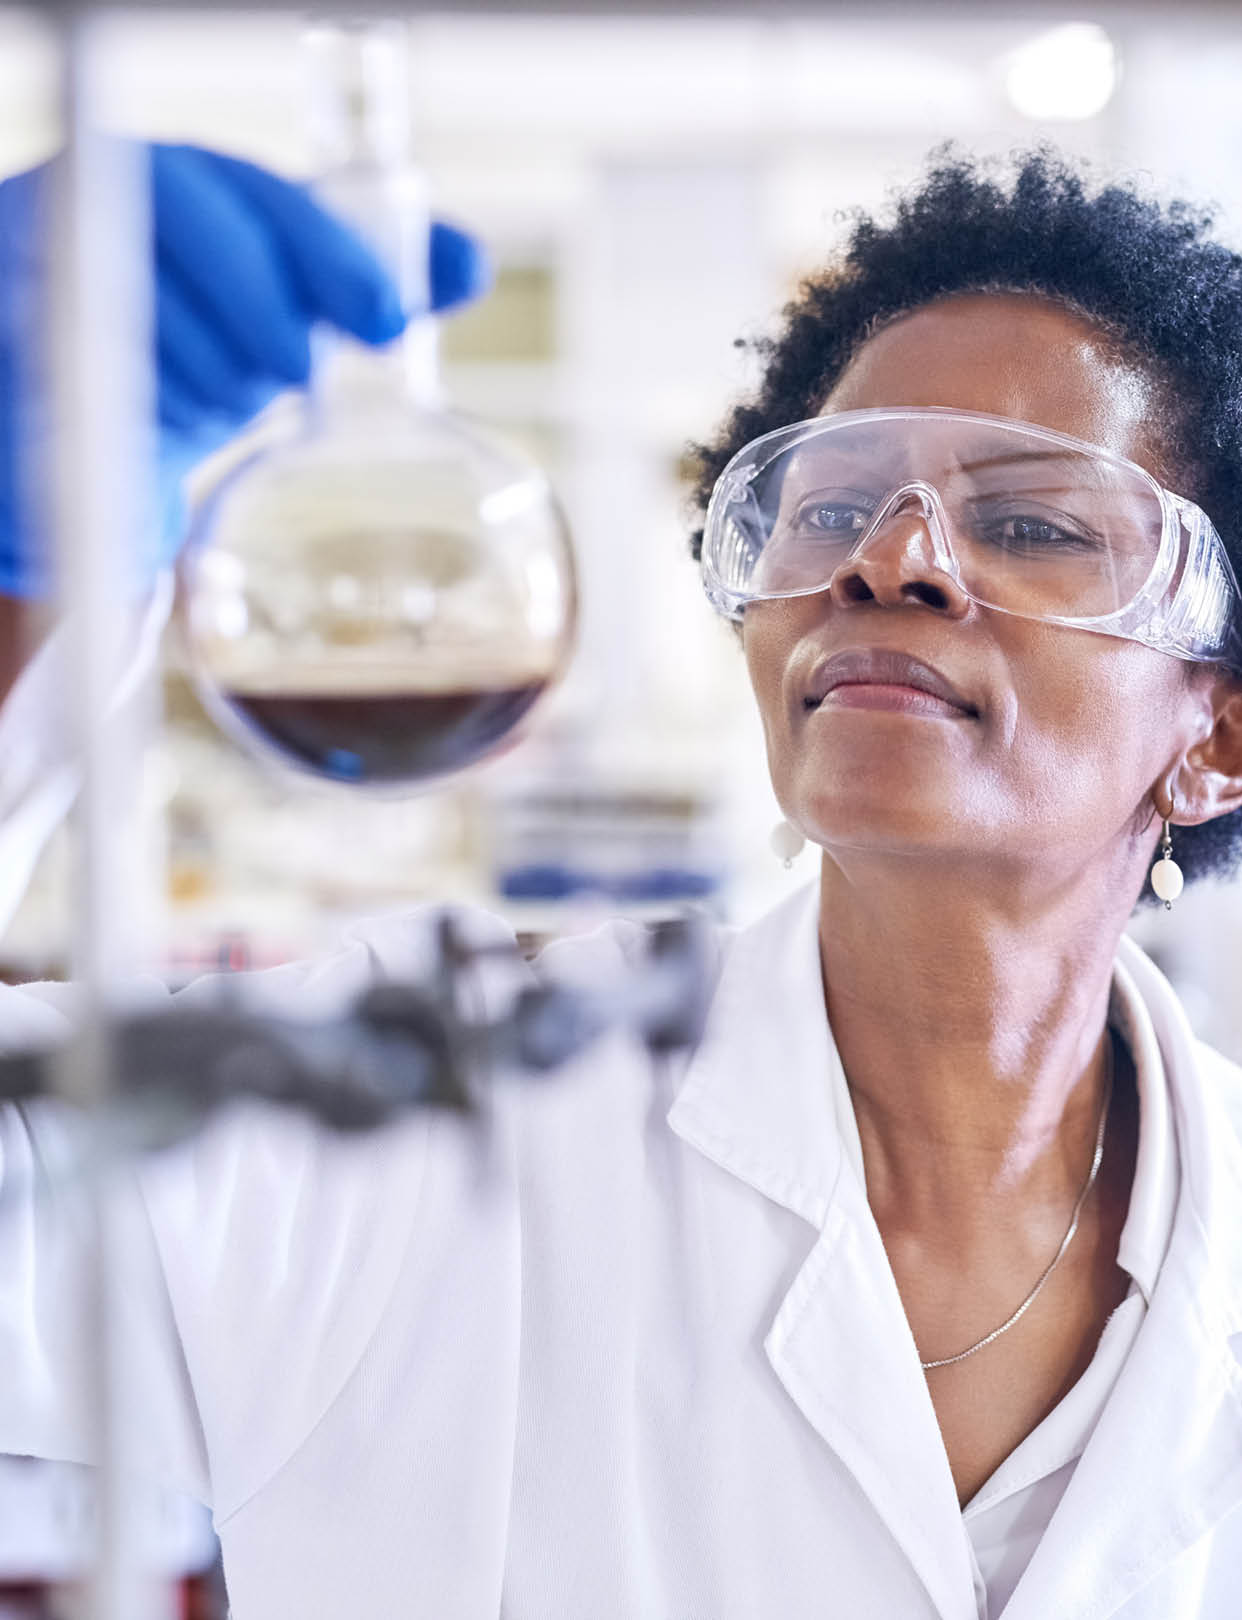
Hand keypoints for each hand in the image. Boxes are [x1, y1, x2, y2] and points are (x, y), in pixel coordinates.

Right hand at [0, 143, 488, 598]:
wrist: (90, 417)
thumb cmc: (201, 345)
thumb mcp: (287, 310)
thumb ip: (366, 282)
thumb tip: (469, 264)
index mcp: (180, 181)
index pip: (258, 194)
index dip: (331, 256)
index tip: (388, 324)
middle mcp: (101, 201)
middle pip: (203, 243)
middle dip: (267, 321)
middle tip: (294, 376)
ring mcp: (39, 267)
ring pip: (142, 312)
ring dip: (201, 377)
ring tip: (210, 403)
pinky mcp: (12, 343)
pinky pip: (78, 386)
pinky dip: (135, 416)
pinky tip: (158, 431)